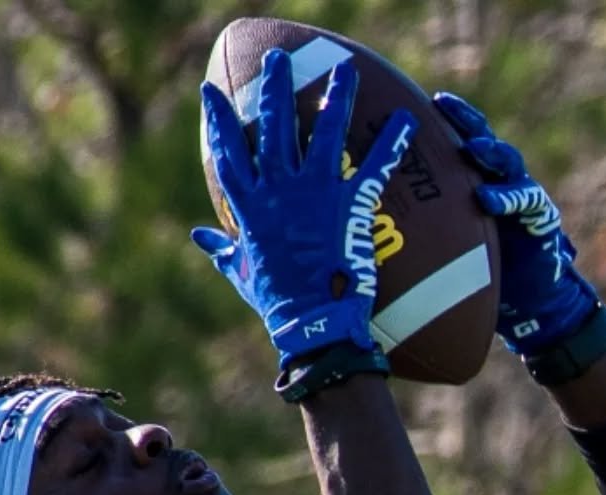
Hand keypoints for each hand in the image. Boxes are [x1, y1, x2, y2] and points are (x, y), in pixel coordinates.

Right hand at [193, 50, 414, 371]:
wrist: (312, 324)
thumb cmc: (275, 304)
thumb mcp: (241, 275)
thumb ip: (222, 250)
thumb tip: (200, 238)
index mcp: (250, 207)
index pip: (228, 153)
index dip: (217, 120)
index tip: (210, 90)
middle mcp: (279, 191)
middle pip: (273, 127)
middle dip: (273, 88)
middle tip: (277, 58)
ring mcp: (314, 194)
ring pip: (324, 131)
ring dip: (335, 96)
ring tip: (344, 69)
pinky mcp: (348, 205)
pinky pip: (374, 166)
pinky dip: (392, 144)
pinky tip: (405, 120)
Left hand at [432, 92, 601, 354]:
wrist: (526, 304)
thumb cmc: (480, 276)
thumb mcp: (443, 251)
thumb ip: (421, 234)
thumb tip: (370, 233)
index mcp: (473, 186)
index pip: (455, 146)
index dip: (438, 124)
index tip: (411, 105)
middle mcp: (498, 184)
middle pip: (480, 142)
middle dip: (465, 121)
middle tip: (443, 106)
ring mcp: (522, 199)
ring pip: (508, 164)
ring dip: (491, 153)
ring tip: (474, 148)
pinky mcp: (541, 221)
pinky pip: (528, 203)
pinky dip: (509, 199)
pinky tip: (489, 198)